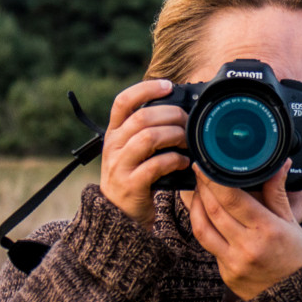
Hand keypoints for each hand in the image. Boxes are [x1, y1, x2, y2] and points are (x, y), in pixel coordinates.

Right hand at [99, 79, 190, 227]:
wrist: (119, 215)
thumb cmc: (133, 177)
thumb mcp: (132, 151)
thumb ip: (147, 131)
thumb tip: (179, 111)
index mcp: (114, 133)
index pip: (123, 102)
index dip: (145, 89)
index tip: (167, 86)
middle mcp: (114, 146)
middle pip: (142, 118)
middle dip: (171, 115)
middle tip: (187, 121)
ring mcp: (120, 165)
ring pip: (148, 138)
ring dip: (174, 136)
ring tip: (187, 141)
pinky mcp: (131, 184)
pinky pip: (156, 165)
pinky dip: (174, 160)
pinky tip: (183, 162)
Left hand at [184, 166, 301, 299]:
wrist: (297, 297)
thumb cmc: (298, 257)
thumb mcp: (291, 222)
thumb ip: (277, 193)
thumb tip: (280, 163)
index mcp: (267, 230)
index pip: (232, 198)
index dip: (213, 180)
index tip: (204, 166)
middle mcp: (247, 247)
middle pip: (212, 211)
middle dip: (201, 189)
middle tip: (198, 174)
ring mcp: (234, 263)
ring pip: (202, 229)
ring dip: (194, 208)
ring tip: (195, 194)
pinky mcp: (226, 275)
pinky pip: (209, 247)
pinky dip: (204, 228)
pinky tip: (205, 217)